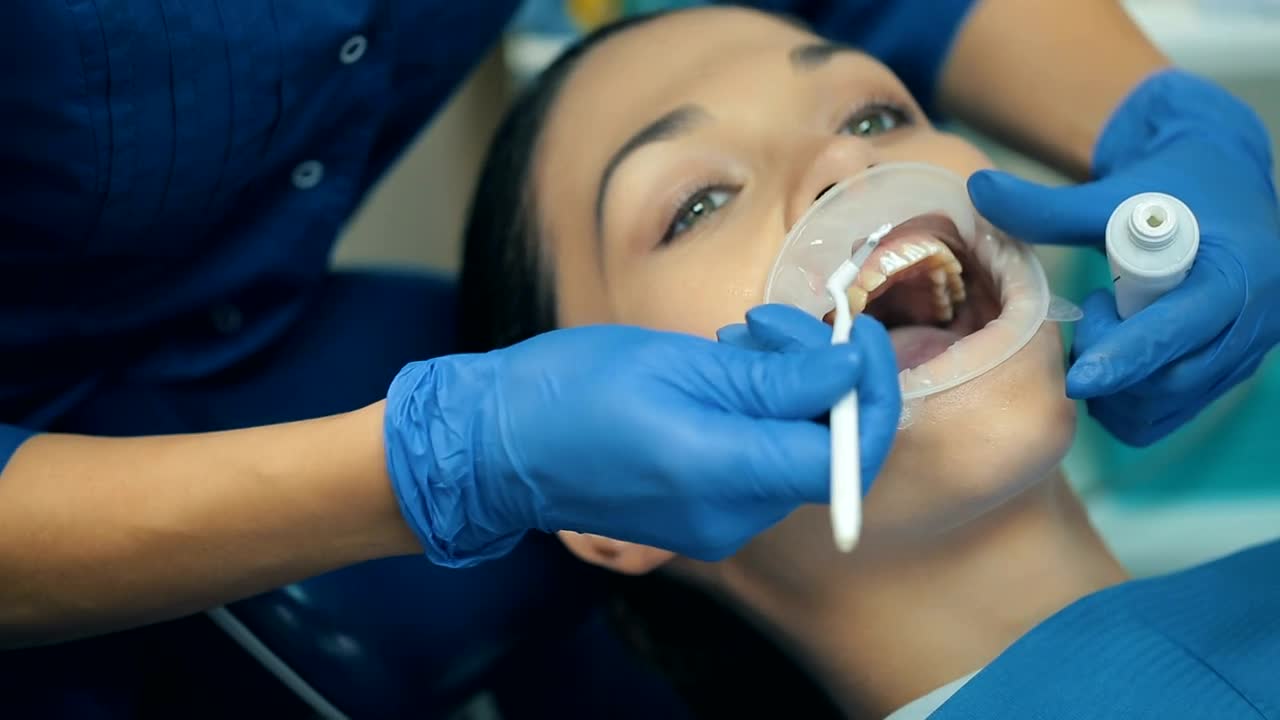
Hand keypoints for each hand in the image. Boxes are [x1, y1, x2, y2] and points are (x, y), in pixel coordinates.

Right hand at [384, 308, 899, 566]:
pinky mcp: (700, 519)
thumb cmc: (568, 389)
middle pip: (827, 454)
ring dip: (790, 390)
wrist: (494, 446)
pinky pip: (760, 468)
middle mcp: (727, 517)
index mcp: (718, 472)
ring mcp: (714, 527)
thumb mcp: (676, 360)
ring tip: (736, 339)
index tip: (857, 331)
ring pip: (796, 456)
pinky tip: (722, 373)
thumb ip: (773, 377)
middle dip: (827, 379)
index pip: (845, 453)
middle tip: (779, 321)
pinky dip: (762, 417)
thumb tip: (849, 368)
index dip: (870, 390)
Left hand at [968, 69, 1279, 445]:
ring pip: (1168, 404)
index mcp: (1235, 274)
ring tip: (1101, 331)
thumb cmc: (1171, 186)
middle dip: (1113, 368)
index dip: (1125, 357)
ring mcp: (1243, 352)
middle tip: (1088, 314)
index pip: (1178, 330)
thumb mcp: (1116, 192)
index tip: (1078, 379)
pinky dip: (1131, 400)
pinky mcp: (1227, 370)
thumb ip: (1050, 205)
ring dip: (1118, 388)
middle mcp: (1252, 321)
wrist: (1221, 186)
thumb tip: (979, 189)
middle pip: (1172, 379)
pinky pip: (1172, 411)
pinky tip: (1110, 362)